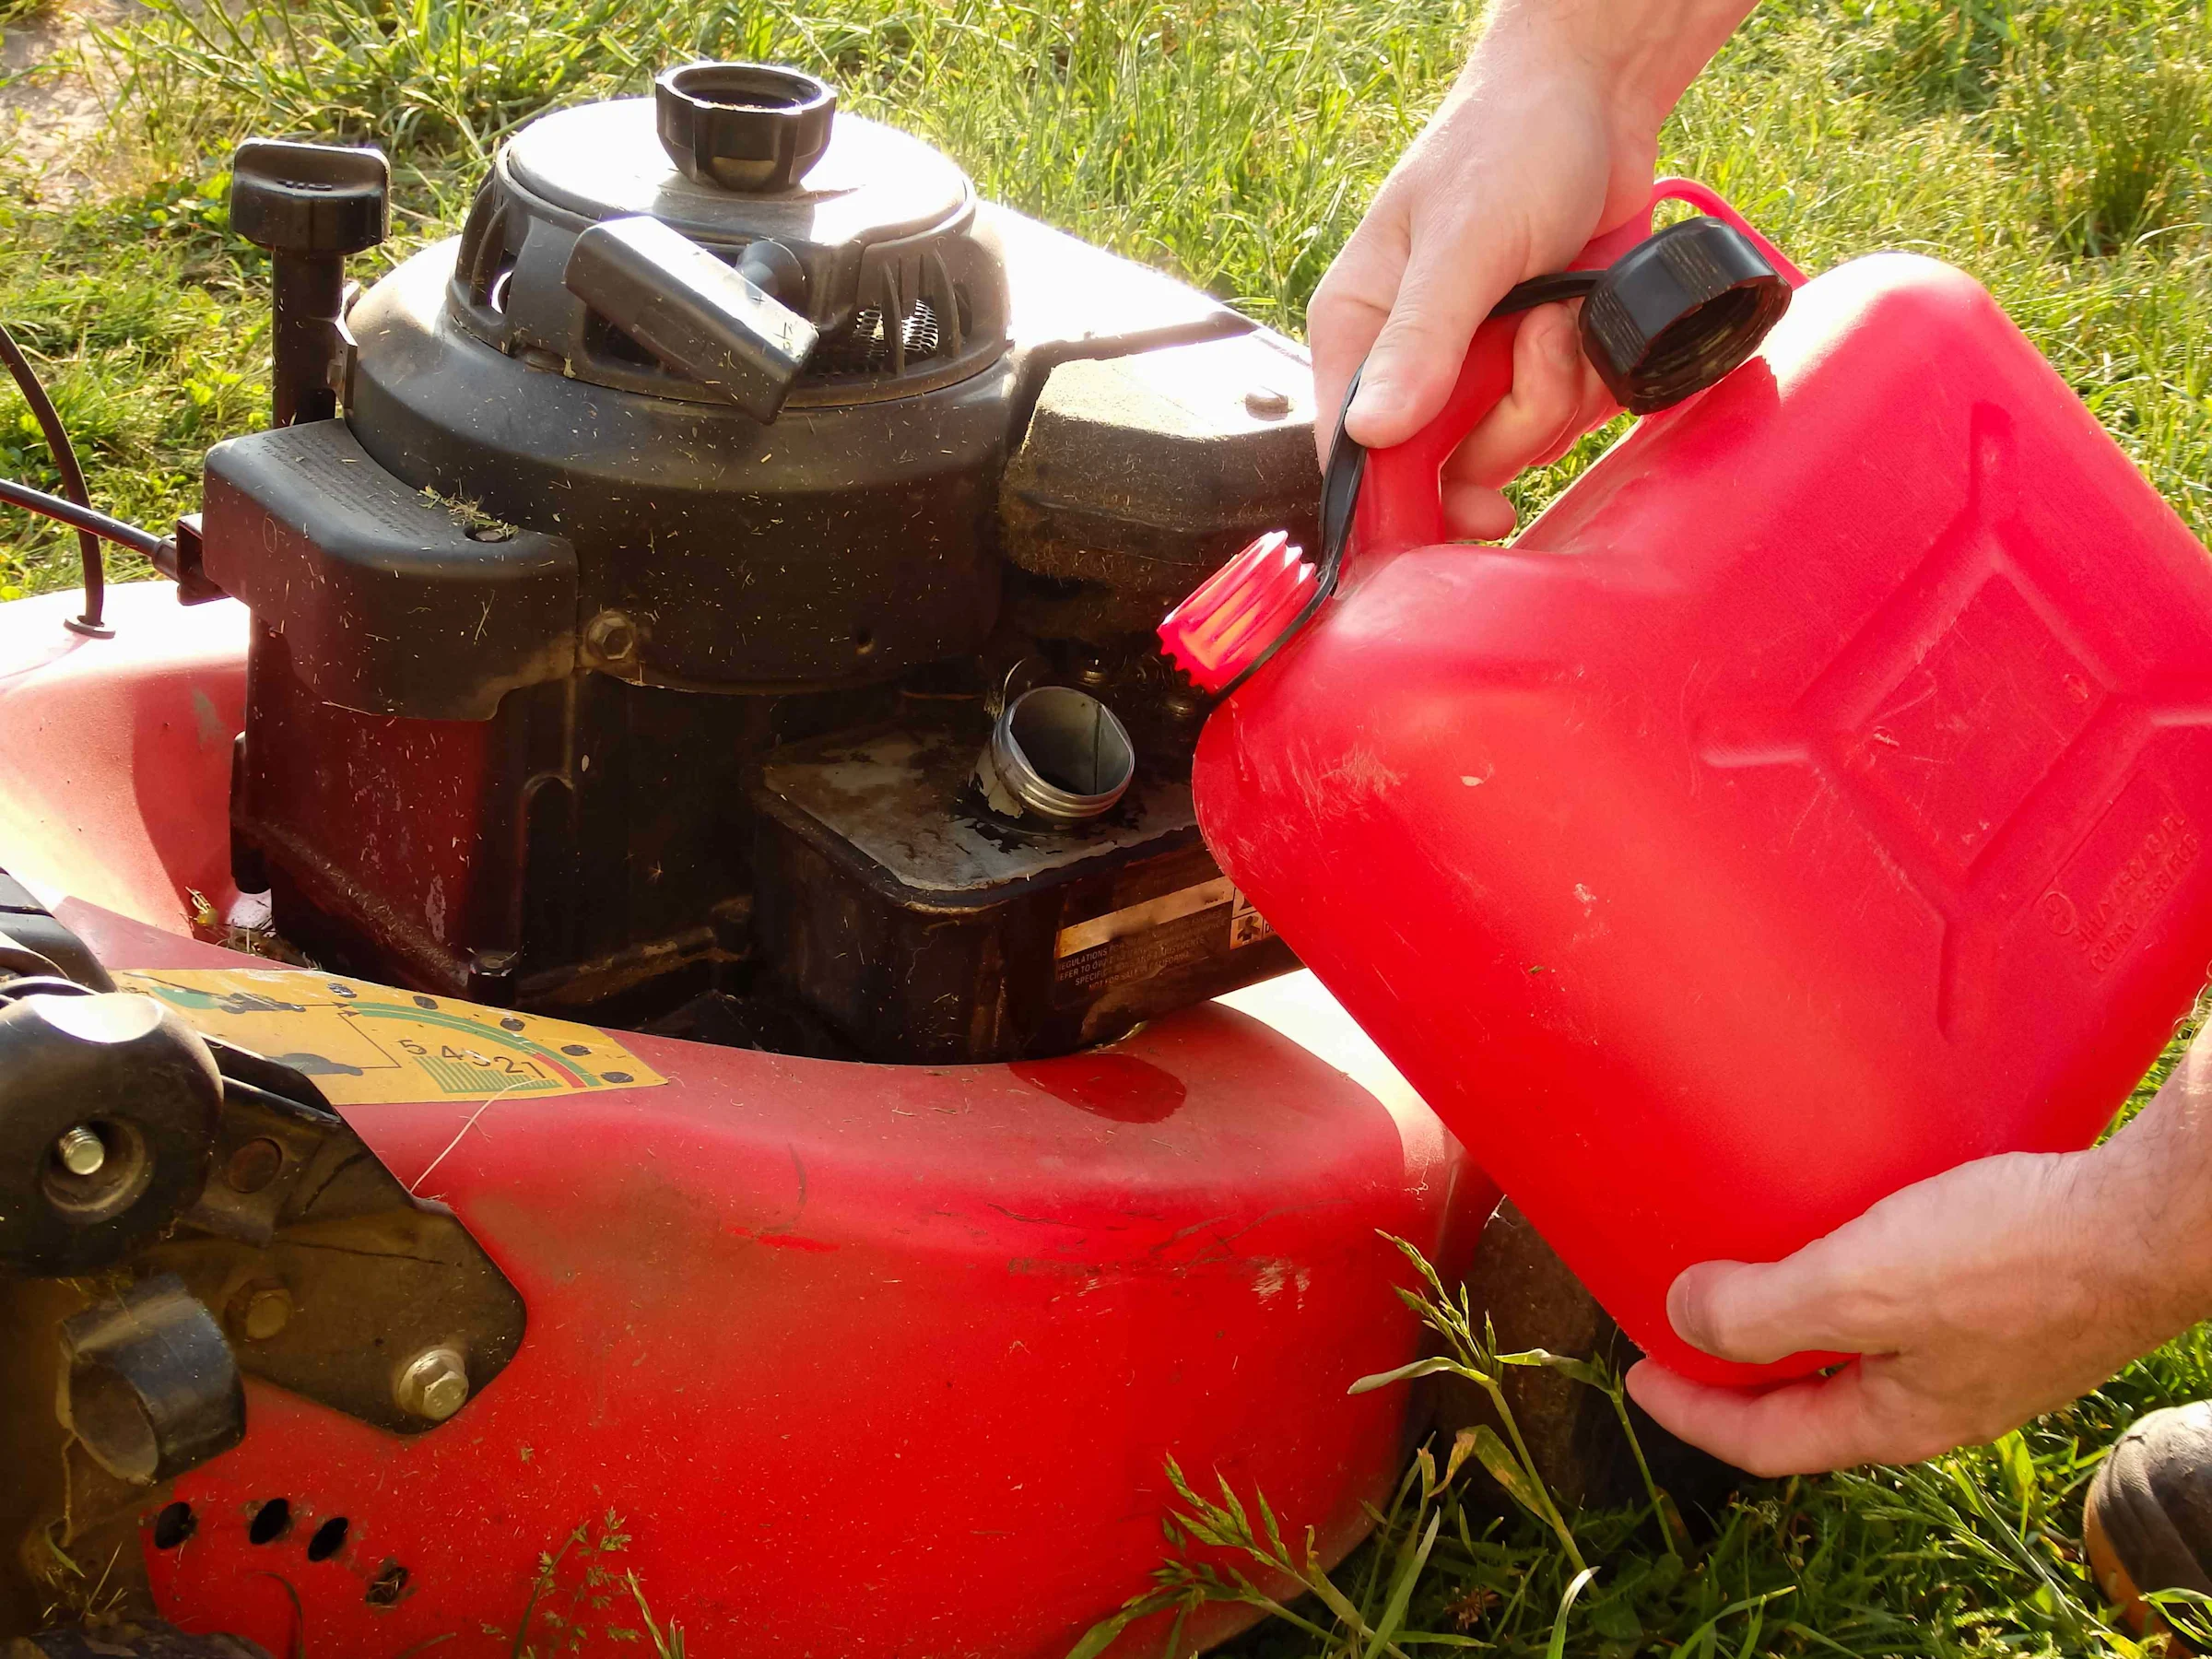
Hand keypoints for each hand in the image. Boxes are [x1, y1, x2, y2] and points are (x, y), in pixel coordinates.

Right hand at [1308, 0, 1762, 538]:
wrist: (1600, 101)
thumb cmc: (1510, 145)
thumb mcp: (1465, 242)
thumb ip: (1421, 340)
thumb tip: (1370, 434)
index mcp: (1357, 331)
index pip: (1353, 453)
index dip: (1400, 498)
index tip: (1459, 513)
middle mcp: (1410, 361)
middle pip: (1446, 465)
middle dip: (1511, 421)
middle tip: (1542, 350)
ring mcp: (1478, 368)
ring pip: (1516, 444)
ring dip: (1561, 386)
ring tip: (1565, 308)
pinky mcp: (1537, 365)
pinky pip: (1566, 418)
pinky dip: (1592, 375)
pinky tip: (1587, 315)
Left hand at [1626, 1032, 2211, 1475]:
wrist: (2151, 1217)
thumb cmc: (2014, 1256)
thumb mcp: (1862, 1287)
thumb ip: (1764, 1313)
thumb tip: (1681, 1320)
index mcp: (1897, 1420)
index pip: (1764, 1443)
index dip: (1688, 1413)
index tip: (1634, 1370)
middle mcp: (1936, 1396)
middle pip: (1808, 1400)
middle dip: (1737, 1368)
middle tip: (1681, 1319)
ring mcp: (1976, 1349)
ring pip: (1858, 1348)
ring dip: (1795, 1318)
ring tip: (1749, 1263)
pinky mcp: (2006, 1293)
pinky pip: (1903, 1299)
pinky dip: (1853, 1273)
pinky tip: (1843, 1220)